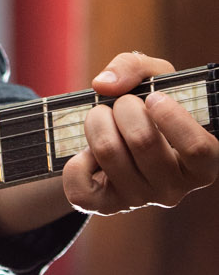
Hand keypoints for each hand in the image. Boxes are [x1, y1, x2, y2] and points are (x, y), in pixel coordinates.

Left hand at [63, 51, 218, 215]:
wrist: (119, 135)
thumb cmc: (146, 105)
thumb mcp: (152, 78)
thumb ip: (134, 67)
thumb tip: (104, 85)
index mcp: (199, 163)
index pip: (198, 149)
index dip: (173, 118)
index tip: (155, 98)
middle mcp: (174, 189)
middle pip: (143, 141)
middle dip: (123, 107)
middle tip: (121, 104)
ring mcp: (140, 200)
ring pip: (108, 152)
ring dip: (96, 122)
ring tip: (102, 118)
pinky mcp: (107, 207)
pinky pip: (81, 190)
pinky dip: (75, 161)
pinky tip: (87, 152)